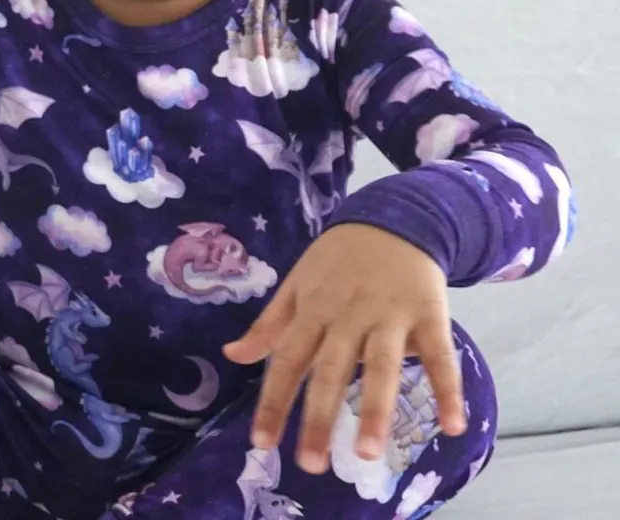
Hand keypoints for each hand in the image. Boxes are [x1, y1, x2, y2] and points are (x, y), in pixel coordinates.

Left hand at [223, 223, 465, 473]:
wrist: (392, 219)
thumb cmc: (336, 262)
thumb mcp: (297, 285)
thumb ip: (269, 325)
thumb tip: (231, 355)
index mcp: (313, 309)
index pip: (288, 359)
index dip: (273, 401)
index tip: (260, 444)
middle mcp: (348, 315)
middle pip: (331, 369)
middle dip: (320, 417)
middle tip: (310, 465)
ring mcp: (390, 315)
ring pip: (381, 366)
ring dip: (375, 409)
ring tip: (367, 453)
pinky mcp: (429, 314)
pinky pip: (440, 356)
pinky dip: (449, 389)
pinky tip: (453, 426)